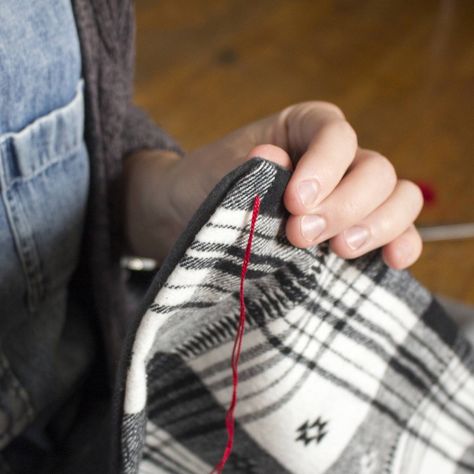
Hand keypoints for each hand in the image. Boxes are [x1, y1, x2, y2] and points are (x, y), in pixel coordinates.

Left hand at [124, 102, 422, 267]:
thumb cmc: (207, 186)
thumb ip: (248, 169)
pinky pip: (398, 232)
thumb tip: (275, 158)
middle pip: (375, 171)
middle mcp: (337, 159)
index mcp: (305, 128)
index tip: (295, 202)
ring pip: (399, 198)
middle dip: (344, 206)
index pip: (336, 135)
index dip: (325, 167)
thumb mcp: (217, 173)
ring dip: (377, 225)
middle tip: (301, 234)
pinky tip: (393, 260)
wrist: (194, 217)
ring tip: (340, 249)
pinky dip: (402, 243)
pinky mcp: (355, 231)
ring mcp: (352, 196)